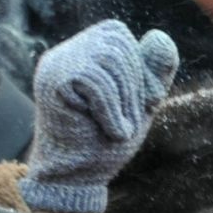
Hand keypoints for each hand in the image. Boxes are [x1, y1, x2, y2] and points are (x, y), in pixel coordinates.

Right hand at [21, 21, 179, 212]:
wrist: (77, 176)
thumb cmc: (106, 140)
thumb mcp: (140, 102)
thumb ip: (153, 71)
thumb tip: (160, 36)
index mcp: (83, 51)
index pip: (120, 36)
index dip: (138, 68)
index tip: (141, 103)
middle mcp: (65, 52)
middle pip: (117, 47)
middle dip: (134, 88)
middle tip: (125, 123)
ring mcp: (56, 64)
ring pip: (109, 61)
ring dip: (124, 103)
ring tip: (116, 129)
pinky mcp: (52, 82)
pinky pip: (97, 82)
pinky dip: (112, 112)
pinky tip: (110, 132)